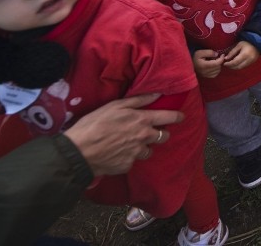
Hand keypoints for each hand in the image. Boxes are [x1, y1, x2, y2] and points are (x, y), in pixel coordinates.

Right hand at [64, 93, 183, 176]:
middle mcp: (144, 137)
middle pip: (163, 136)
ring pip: (149, 150)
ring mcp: (137, 153)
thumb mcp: (115, 106)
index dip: (177, 116)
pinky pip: (133, 161)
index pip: (168, 117)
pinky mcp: (128, 165)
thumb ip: (139, 100)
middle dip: (160, 133)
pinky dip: (128, 157)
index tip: (181, 116)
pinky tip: (116, 153)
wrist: (80, 151)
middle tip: (150, 131)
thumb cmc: (95, 124)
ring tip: (128, 143)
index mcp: (142, 120)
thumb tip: (157, 94)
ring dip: (143, 147)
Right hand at [192, 49, 224, 78]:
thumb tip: (217, 54)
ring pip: (218, 71)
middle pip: (218, 67)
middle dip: (219, 61)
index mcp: (204, 66)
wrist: (188, 64)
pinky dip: (216, 70)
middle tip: (215, 57)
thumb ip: (209, 52)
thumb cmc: (194, 57)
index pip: (217, 63)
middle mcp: (205, 72)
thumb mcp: (200, 52)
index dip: (221, 59)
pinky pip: (215, 74)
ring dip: (218, 66)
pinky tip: (213, 66)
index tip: (222, 54)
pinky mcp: (206, 77)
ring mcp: (206, 75)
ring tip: (213, 61)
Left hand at [223, 41, 259, 69]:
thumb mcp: (238, 45)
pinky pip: (244, 67)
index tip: (224, 63)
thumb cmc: (247, 43)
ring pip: (241, 68)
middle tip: (226, 65)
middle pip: (238, 67)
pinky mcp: (252, 63)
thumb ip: (232, 52)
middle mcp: (249, 60)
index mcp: (245, 54)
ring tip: (230, 65)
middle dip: (231, 67)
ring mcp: (251, 62)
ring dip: (235, 67)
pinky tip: (236, 64)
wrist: (257, 43)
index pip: (235, 62)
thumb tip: (226, 58)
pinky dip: (239, 66)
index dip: (229, 64)